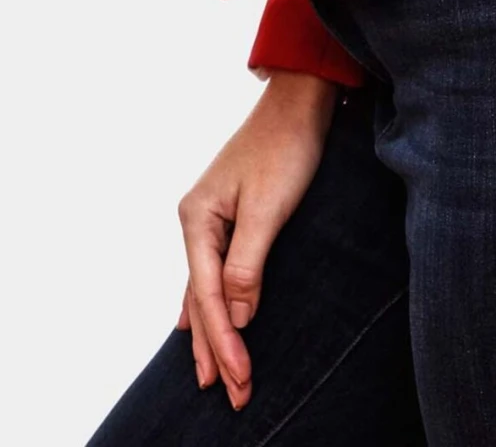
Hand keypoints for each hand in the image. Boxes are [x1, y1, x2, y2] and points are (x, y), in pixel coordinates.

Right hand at [176, 71, 339, 407]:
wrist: (299, 100)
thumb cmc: (286, 147)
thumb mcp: (269, 208)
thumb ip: (248, 265)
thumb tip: (233, 318)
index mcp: (197, 218)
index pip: (209, 296)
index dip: (223, 341)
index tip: (240, 380)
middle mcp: (196, 220)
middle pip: (202, 298)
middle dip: (215, 348)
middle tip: (231, 396)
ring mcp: (210, 217)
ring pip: (206, 288)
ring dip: (213, 332)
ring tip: (209, 375)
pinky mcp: (230, 215)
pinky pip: (213, 272)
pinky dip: (210, 302)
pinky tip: (198, 320)